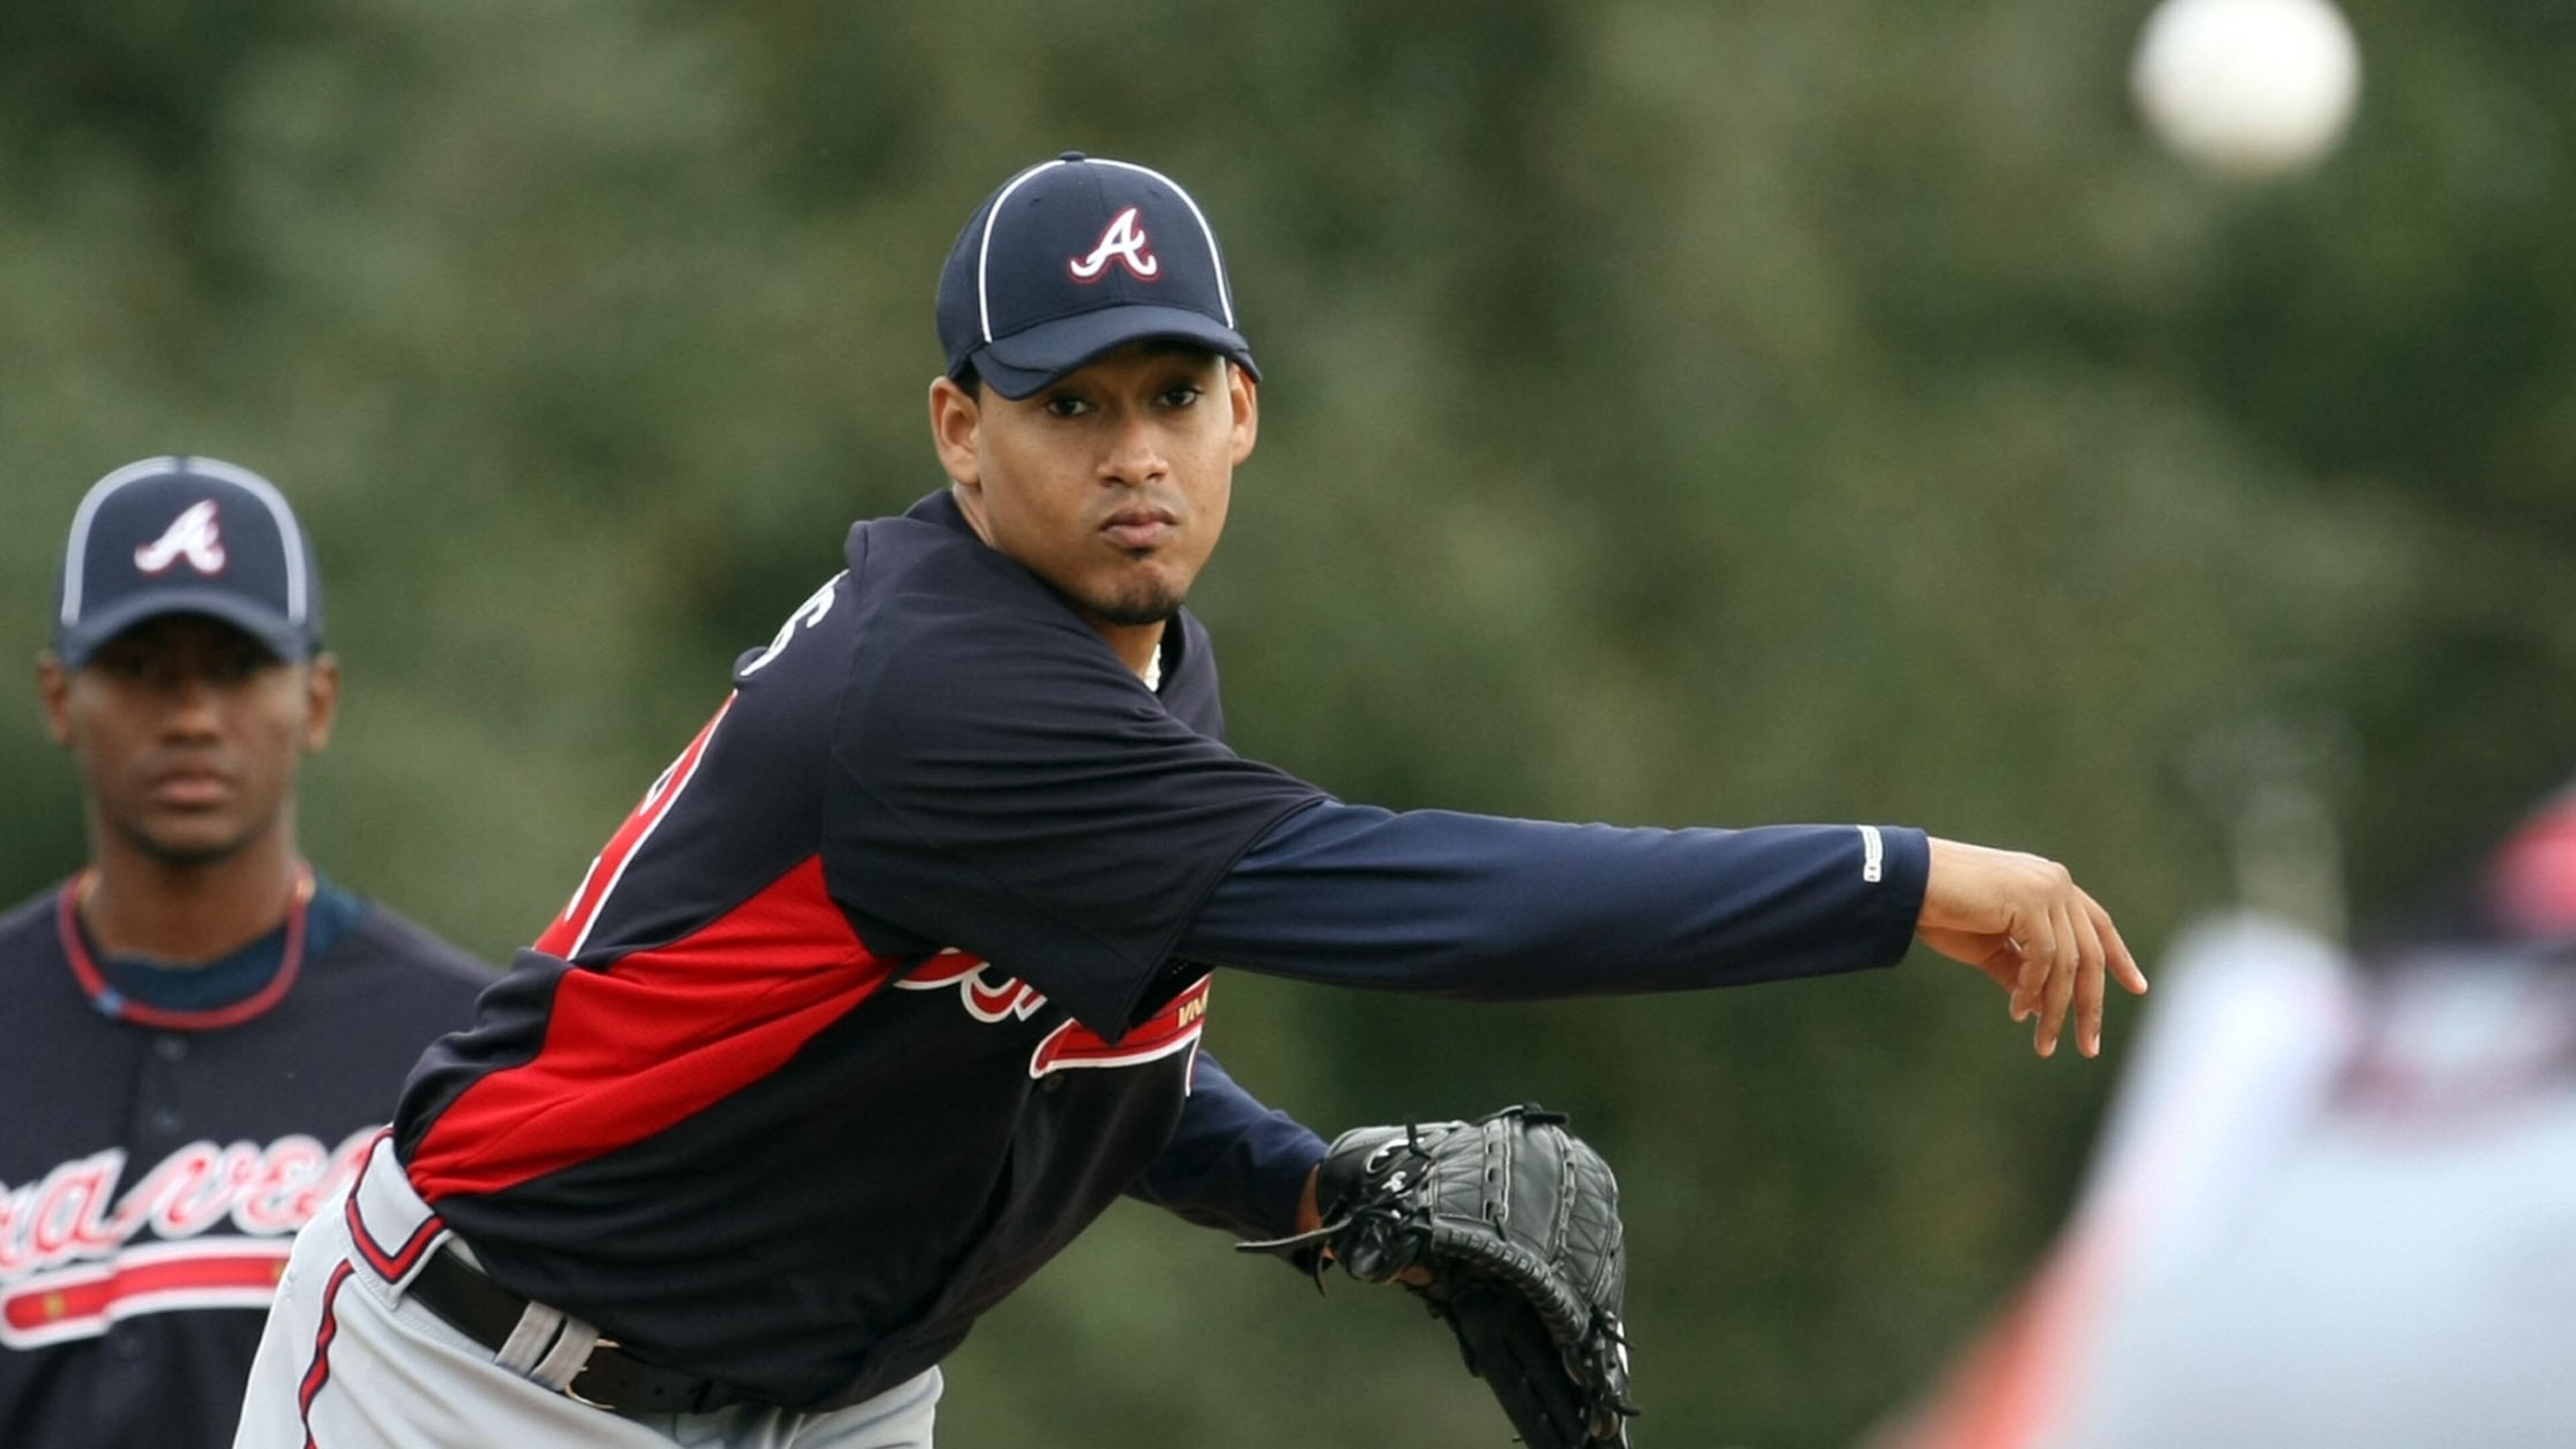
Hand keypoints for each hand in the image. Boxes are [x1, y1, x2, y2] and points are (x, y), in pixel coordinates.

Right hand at [1917, 837, 2147, 1058]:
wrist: (1908, 883)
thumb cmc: (1944, 911)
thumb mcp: (1990, 947)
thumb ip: (2020, 970)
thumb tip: (2044, 1008)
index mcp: (2051, 885)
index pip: (2098, 925)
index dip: (2119, 958)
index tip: (2137, 988)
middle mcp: (2057, 883)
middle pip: (2091, 954)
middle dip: (2090, 1006)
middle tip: (2088, 1047)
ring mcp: (2047, 889)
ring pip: (2069, 964)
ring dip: (2057, 1010)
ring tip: (2044, 1044)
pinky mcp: (2030, 901)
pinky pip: (2044, 959)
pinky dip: (2033, 991)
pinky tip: (2017, 1011)